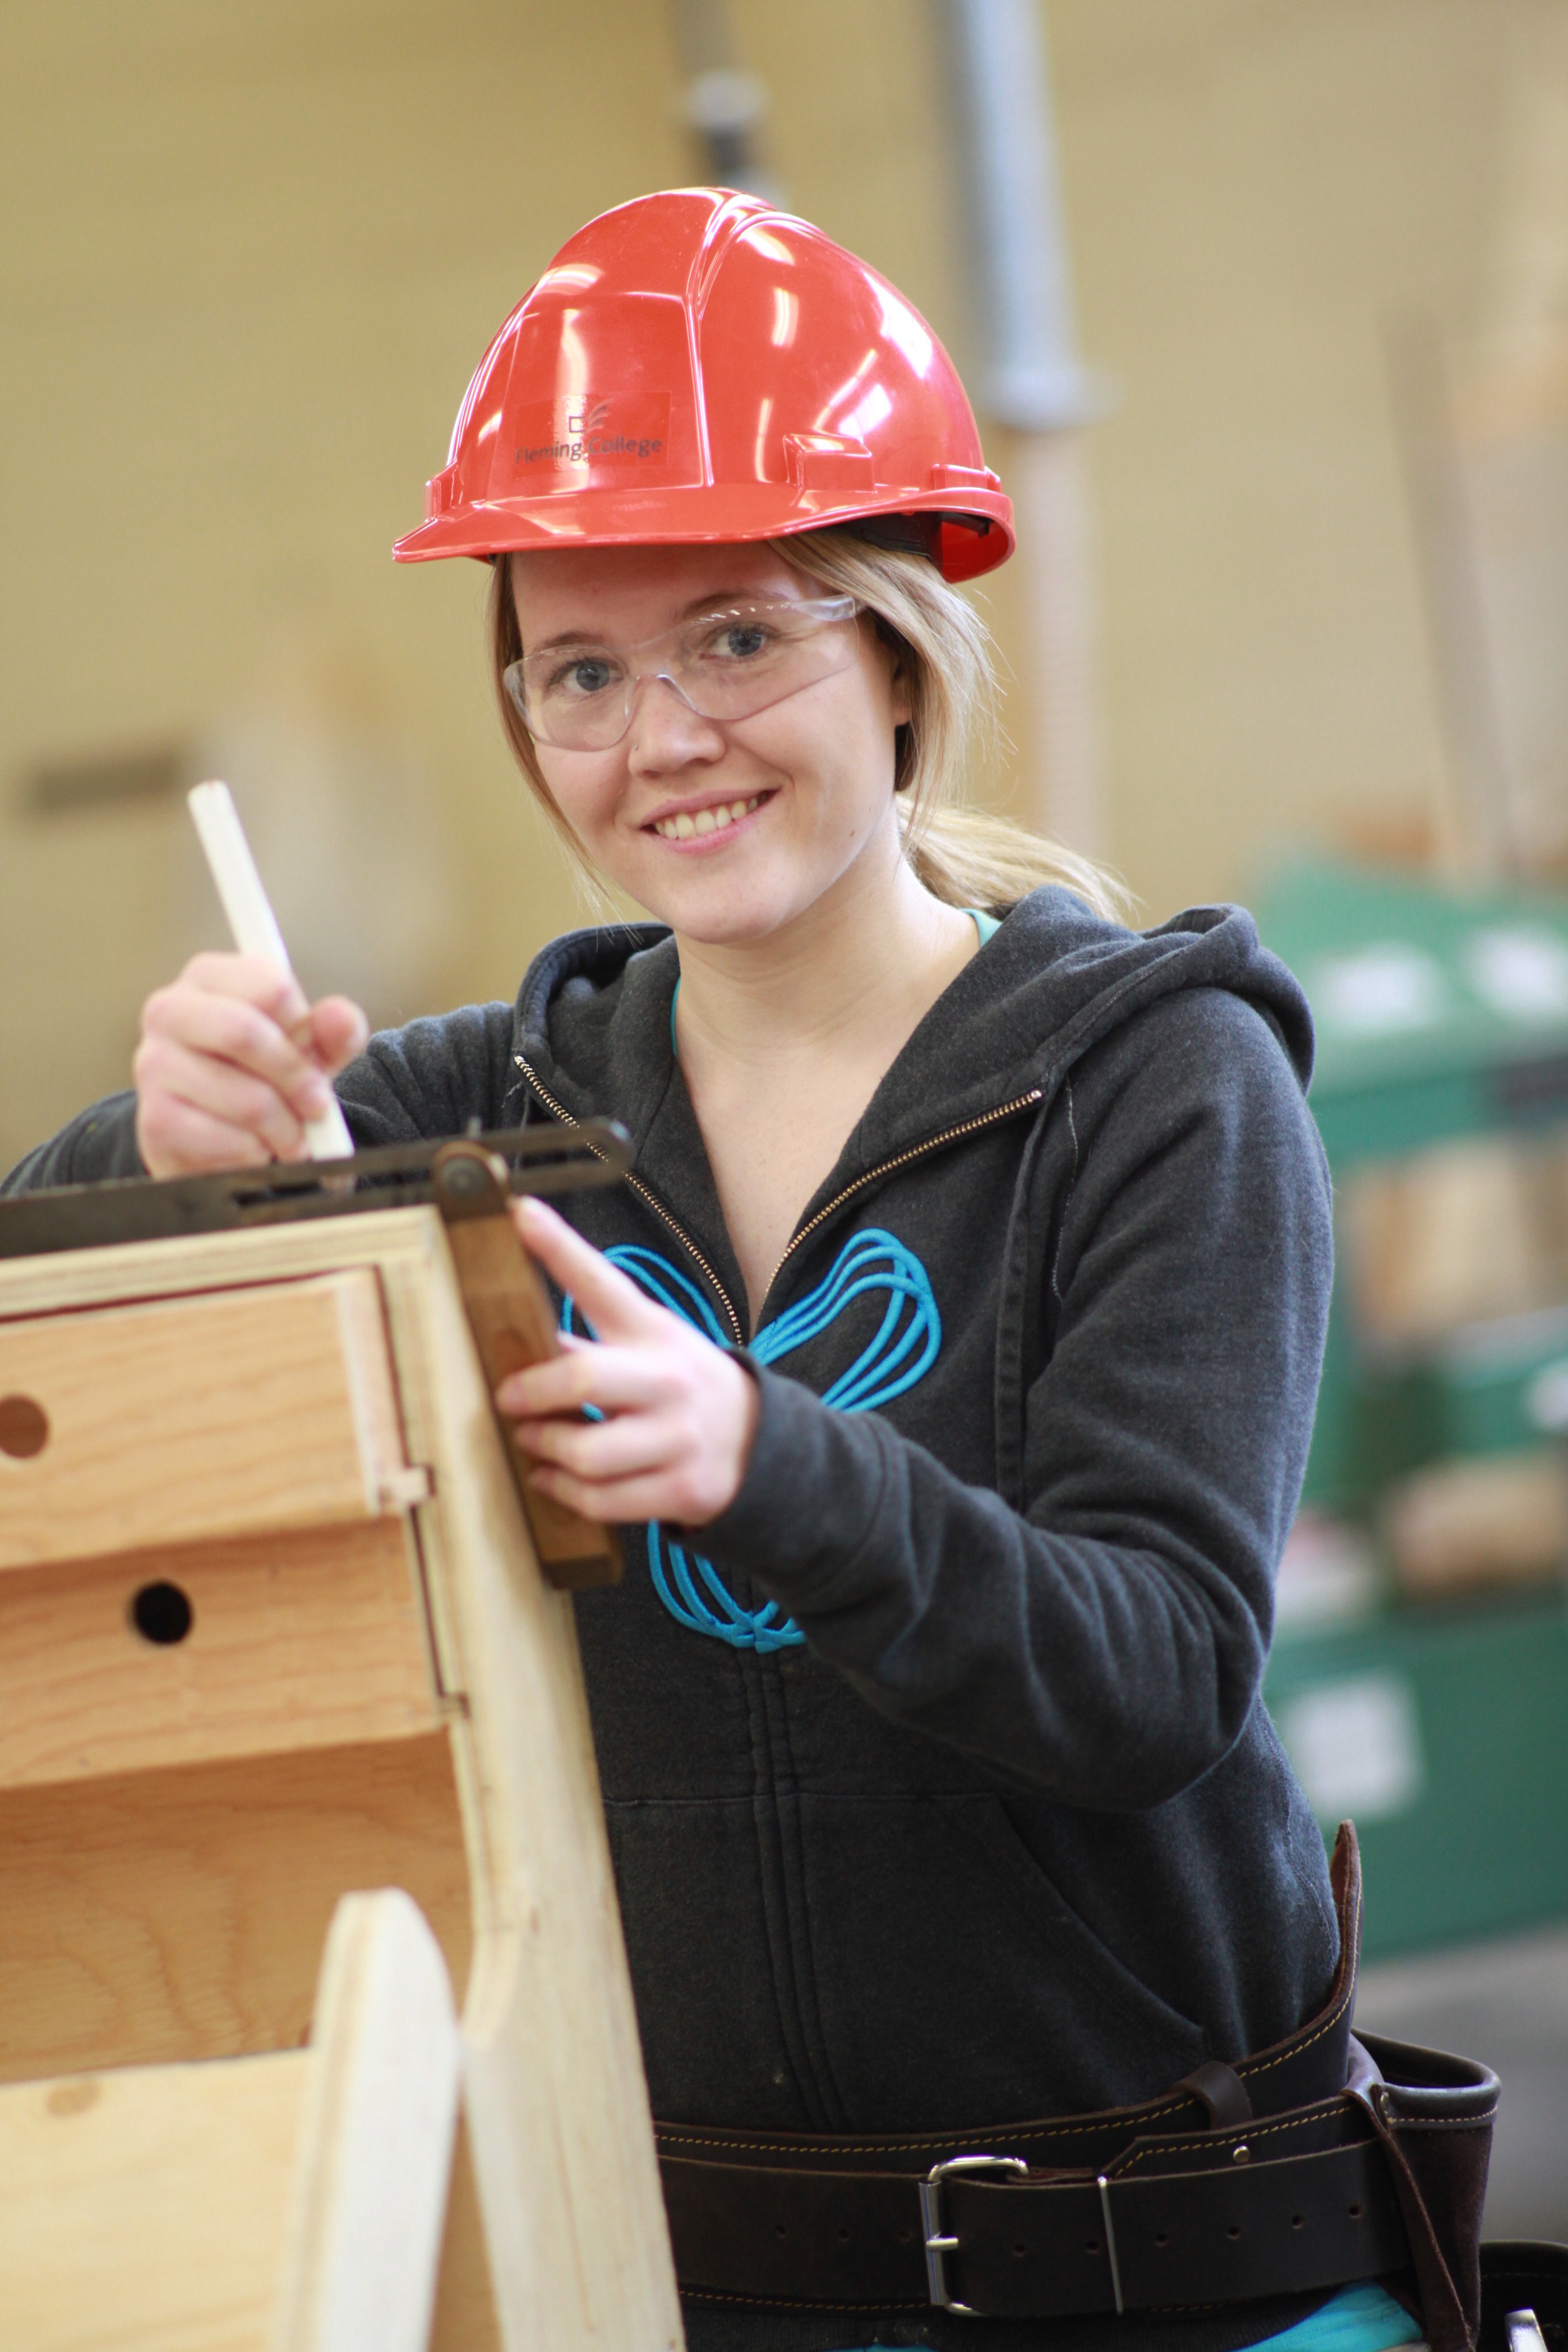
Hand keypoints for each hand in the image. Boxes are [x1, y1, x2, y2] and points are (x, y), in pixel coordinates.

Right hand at [133, 952, 368, 1177]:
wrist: (211, 1136)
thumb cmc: (263, 1076)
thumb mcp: (307, 1048)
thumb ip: (333, 1031)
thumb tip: (340, 1018)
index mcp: (209, 977)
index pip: (270, 987)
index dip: (303, 1027)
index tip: (311, 1051)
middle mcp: (170, 1011)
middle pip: (244, 1034)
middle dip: (296, 1079)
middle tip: (317, 1105)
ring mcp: (155, 1065)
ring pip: (247, 1099)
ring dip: (286, 1129)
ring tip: (291, 1135)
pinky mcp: (156, 1120)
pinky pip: (229, 1142)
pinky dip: (258, 1155)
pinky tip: (256, 1149)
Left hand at [498, 1196, 759, 1527]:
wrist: (758, 1442)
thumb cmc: (678, 1385)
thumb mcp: (648, 1347)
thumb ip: (590, 1341)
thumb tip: (516, 1340)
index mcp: (655, 1332)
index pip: (602, 1282)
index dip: (558, 1246)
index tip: (517, 1211)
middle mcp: (670, 1381)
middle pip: (584, 1377)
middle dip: (531, 1391)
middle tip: (507, 1398)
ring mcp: (679, 1439)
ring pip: (584, 1453)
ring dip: (543, 1448)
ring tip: (533, 1440)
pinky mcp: (681, 1490)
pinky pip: (599, 1500)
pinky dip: (562, 1490)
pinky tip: (551, 1476)